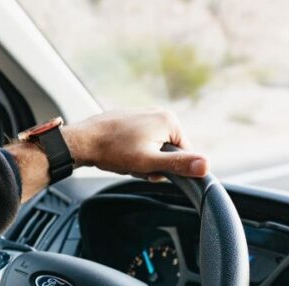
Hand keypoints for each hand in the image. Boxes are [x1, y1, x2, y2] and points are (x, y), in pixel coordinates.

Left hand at [63, 108, 208, 180]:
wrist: (81, 141)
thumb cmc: (112, 151)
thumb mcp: (148, 163)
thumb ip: (178, 164)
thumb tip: (206, 166)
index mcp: (169, 120)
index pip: (184, 154)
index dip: (168, 168)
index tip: (149, 170)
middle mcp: (159, 113)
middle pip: (167, 150)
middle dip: (152, 163)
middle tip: (133, 164)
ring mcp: (144, 114)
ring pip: (152, 147)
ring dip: (140, 159)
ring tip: (124, 158)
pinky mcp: (131, 119)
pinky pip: (140, 141)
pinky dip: (131, 151)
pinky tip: (118, 152)